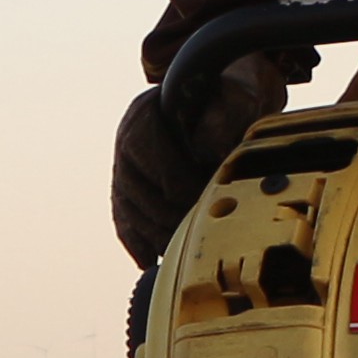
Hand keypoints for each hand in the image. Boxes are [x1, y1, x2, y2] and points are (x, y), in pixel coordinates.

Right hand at [111, 60, 291, 262]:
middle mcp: (126, 137)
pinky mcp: (128, 190)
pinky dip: (136, 241)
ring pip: (127, 205)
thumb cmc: (231, 100)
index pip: (145, 148)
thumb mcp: (233, 98)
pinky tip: (149, 260)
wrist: (220, 104)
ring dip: (151, 231)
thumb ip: (222, 118)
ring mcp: (124, 164)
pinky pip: (123, 218)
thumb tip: (207, 151)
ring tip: (177, 249)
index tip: (199, 198)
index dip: (172, 178)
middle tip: (193, 229)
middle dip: (164, 212)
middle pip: (132, 183)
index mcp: (146, 110)